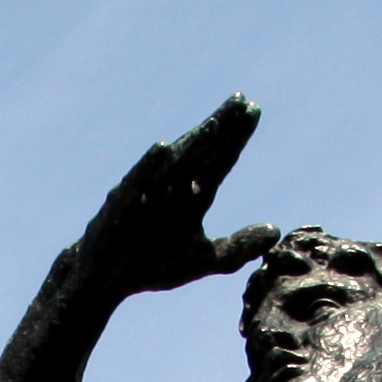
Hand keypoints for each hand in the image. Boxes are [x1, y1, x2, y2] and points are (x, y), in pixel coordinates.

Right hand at [74, 93, 277, 297]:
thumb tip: (276, 231)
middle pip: (200, 152)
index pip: (219, 159)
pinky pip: (137, 183)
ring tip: (215, 125)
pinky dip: (149, 167)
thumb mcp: (203, 259)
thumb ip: (238, 246)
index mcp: (192, 195)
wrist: (105, 281)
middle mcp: (171, 186)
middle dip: (221, 127)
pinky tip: (163, 149)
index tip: (254, 109)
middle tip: (242, 100)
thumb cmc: (151, 264)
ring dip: (193, 144)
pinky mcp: (121, 208)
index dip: (236, 136)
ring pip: (174, 164)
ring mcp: (146, 193)